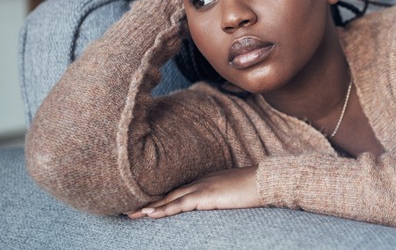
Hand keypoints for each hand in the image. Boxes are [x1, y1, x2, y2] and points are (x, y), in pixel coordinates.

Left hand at [127, 166, 259, 218]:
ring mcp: (203, 187)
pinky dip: (164, 209)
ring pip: (170, 198)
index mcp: (207, 180)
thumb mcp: (235, 192)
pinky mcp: (206, 195)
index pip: (179, 190)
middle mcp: (201, 181)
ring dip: (150, 207)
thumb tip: (218, 205)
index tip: (146, 204)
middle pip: (169, 193)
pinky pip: (180, 204)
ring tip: (131, 215)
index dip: (162, 197)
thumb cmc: (255, 187)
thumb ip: (223, 197)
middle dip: (149, 202)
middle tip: (128, 210)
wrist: (266, 181)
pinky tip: (150, 214)